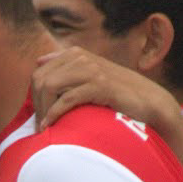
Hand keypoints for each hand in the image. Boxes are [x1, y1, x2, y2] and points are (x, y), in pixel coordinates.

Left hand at [31, 47, 180, 130]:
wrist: (148, 100)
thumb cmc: (117, 92)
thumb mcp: (90, 75)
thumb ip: (67, 67)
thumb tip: (39, 62)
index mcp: (75, 54)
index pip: (39, 72)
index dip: (34, 96)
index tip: (37, 115)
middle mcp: (81, 58)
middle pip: (41, 79)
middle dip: (36, 104)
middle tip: (38, 125)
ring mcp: (91, 70)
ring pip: (50, 87)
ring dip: (43, 110)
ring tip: (44, 127)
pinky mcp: (99, 85)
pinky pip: (66, 98)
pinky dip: (54, 114)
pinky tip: (51, 126)